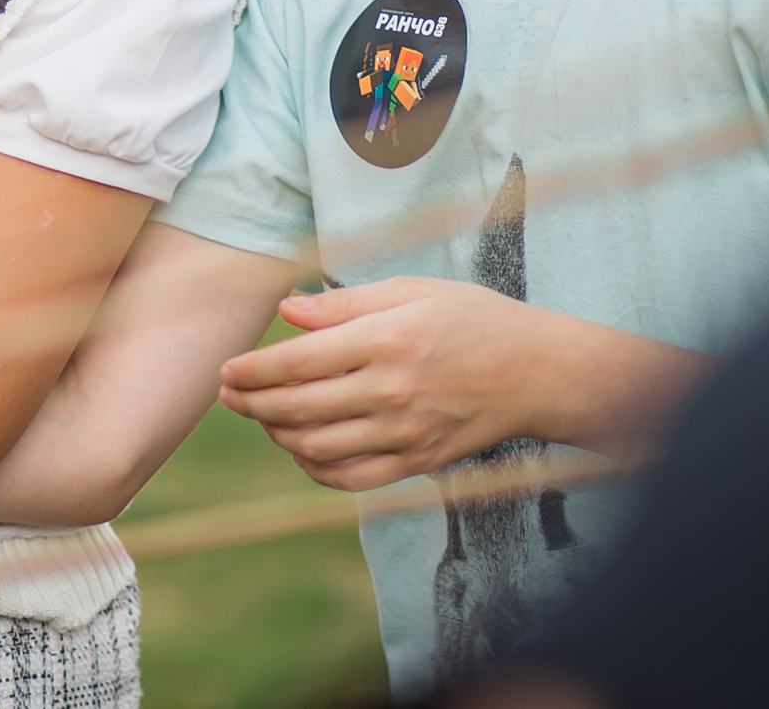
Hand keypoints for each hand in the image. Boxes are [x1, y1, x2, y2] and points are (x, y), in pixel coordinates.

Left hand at [218, 277, 703, 490]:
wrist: (540, 372)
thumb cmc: (473, 320)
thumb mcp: (411, 291)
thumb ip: (343, 304)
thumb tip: (286, 310)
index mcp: (385, 340)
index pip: (296, 363)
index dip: (251, 371)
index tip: (227, 370)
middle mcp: (391, 391)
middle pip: (297, 408)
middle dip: (250, 404)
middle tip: (229, 395)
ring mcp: (405, 432)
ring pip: (317, 448)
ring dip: (277, 436)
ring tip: (262, 418)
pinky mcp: (419, 462)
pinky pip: (352, 478)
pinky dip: (316, 469)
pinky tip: (302, 449)